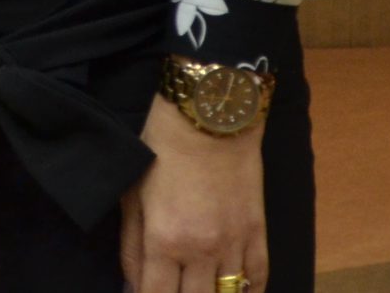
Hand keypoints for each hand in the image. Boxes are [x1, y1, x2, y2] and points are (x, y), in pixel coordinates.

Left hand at [118, 93, 267, 292]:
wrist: (210, 115)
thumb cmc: (161, 149)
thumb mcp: (133, 195)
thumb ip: (131, 246)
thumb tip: (133, 285)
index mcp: (165, 241)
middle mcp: (202, 251)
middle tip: (171, 290)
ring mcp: (234, 244)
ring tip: (199, 289)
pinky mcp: (257, 232)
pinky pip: (258, 278)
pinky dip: (248, 292)